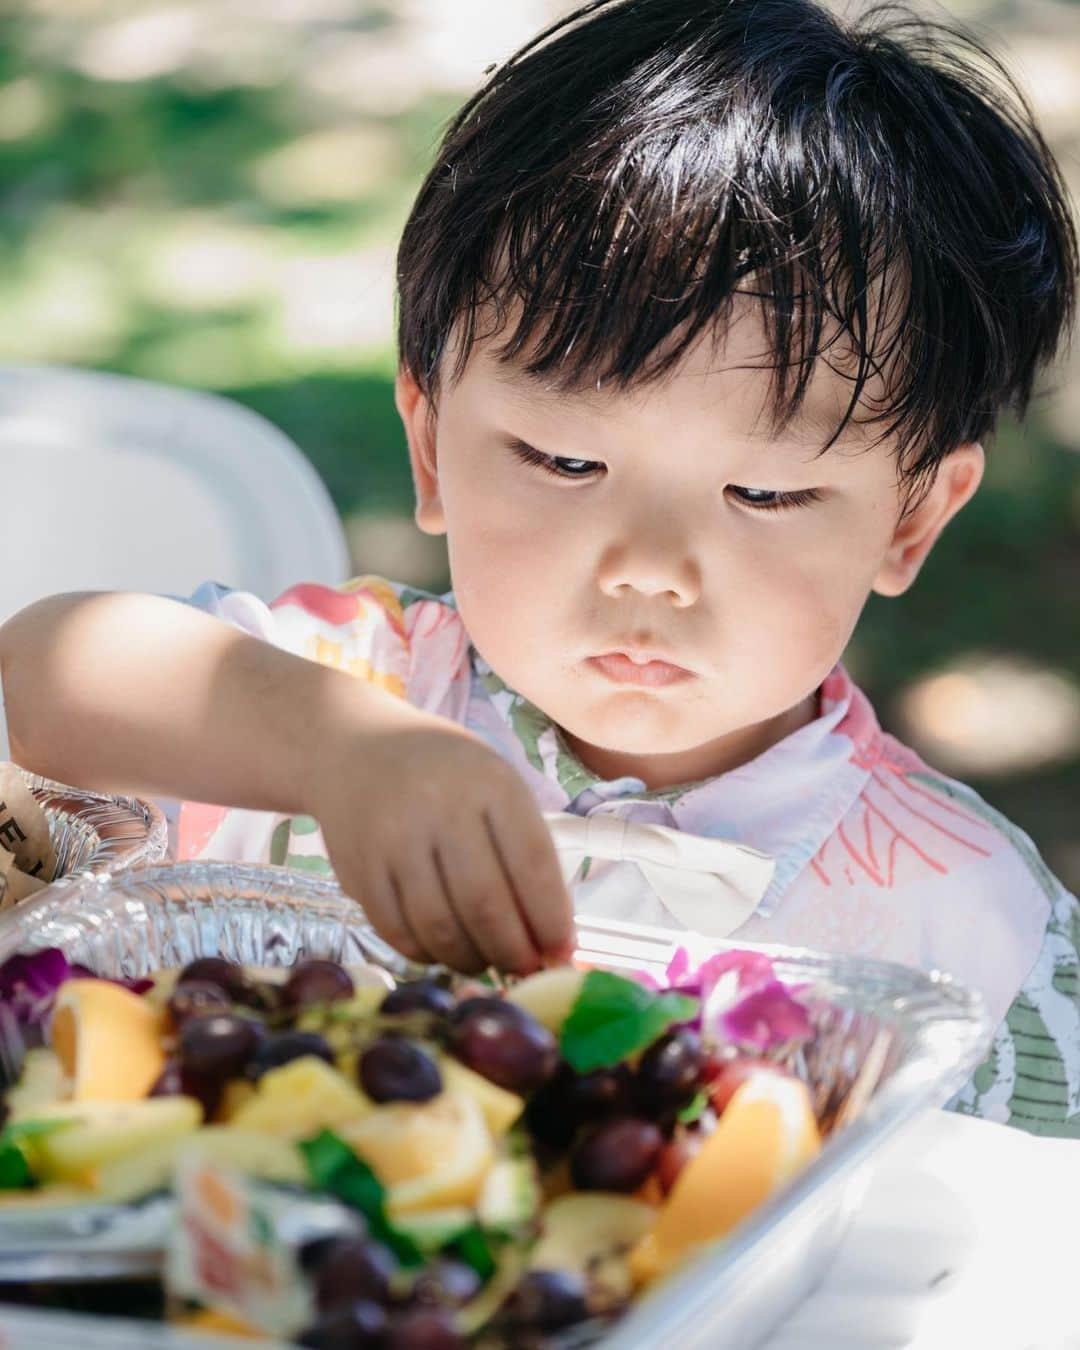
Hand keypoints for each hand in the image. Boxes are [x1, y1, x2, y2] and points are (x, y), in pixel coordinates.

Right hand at [306, 703, 573, 973]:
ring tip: (488, 962)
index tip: (562, 952)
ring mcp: (393, 839)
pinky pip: (398, 932)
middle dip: (513, 951)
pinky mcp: (358, 869)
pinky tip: (445, 950)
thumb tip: (551, 940)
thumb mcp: (495, 788)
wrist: (359, 749)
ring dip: (472, 960)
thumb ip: (525, 854)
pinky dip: (428, 954)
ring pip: (440, 927)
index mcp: (490, 782)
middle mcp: (439, 807)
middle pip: (484, 904)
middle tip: (526, 970)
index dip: (551, 919)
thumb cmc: (447, 777)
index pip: (532, 863)